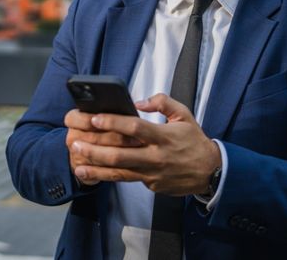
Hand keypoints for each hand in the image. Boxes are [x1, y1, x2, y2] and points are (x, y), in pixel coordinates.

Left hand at [70, 94, 220, 194]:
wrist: (210, 171)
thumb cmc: (194, 140)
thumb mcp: (184, 115)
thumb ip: (163, 102)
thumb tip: (140, 101)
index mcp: (163, 136)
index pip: (134, 128)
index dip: (113, 122)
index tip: (95, 118)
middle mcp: (155, 156)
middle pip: (120, 154)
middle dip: (95, 149)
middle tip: (76, 142)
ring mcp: (152, 174)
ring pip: (119, 172)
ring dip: (96, 169)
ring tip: (77, 164)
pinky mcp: (151, 185)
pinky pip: (127, 179)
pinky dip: (109, 177)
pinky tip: (93, 174)